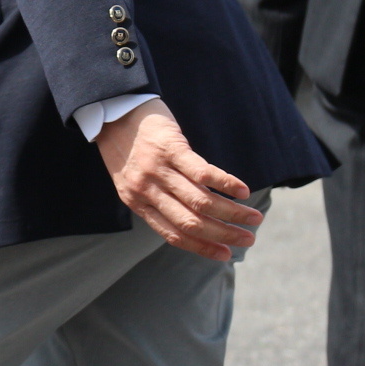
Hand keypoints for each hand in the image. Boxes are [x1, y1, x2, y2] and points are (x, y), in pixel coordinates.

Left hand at [95, 99, 261, 262]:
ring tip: (254, 218)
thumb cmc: (125, 146)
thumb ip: (155, 198)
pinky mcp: (170, 148)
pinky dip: (226, 184)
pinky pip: (203, 173)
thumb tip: (191, 218)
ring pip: (200, 201)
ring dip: (232, 213)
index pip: (172, 233)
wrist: (110, 110)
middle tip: (247, 239)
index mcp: (135, 201)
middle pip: (190, 222)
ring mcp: (158, 170)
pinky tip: (243, 191)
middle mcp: (145, 190)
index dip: (201, 247)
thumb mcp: (131, 179)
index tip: (225, 255)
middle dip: (223, 235)